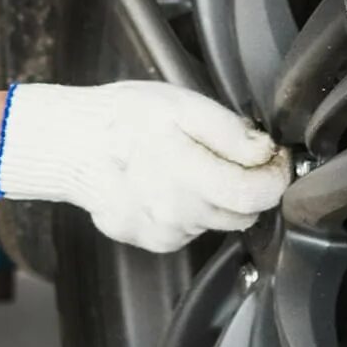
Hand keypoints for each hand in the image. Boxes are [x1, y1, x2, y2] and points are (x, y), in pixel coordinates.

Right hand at [0, 81, 290, 253]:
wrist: (70, 147)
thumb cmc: (120, 120)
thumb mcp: (179, 104)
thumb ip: (228, 130)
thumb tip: (263, 151)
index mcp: (189, 175)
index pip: (258, 194)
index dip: (275, 175)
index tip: (273, 158)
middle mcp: (179, 212)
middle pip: (244, 212)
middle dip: (248, 185)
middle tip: (231, 156)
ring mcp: (166, 232)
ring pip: (218, 221)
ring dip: (218, 197)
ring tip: (188, 164)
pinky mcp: (154, 242)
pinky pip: (191, 229)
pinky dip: (191, 209)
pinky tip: (167, 184)